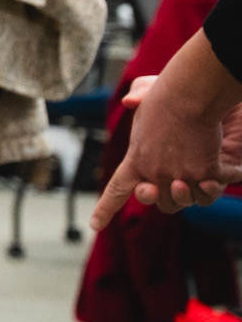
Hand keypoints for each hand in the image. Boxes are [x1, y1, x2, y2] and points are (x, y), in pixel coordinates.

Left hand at [90, 34, 241, 229]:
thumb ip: (136, 102)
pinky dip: (220, 180)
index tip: (95, 225)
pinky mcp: (204, 176)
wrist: (187, 98)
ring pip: (188, 200)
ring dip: (194, 192)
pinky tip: (227, 169)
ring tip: (199, 177)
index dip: (105, 210)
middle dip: (167, 197)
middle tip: (173, 183)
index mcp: (135, 160)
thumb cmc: (165, 96)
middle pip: (161, 202)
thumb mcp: (143, 100)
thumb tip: (129, 102)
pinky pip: (212, 189)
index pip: (116, 191)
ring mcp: (179, 177)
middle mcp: (154, 175)